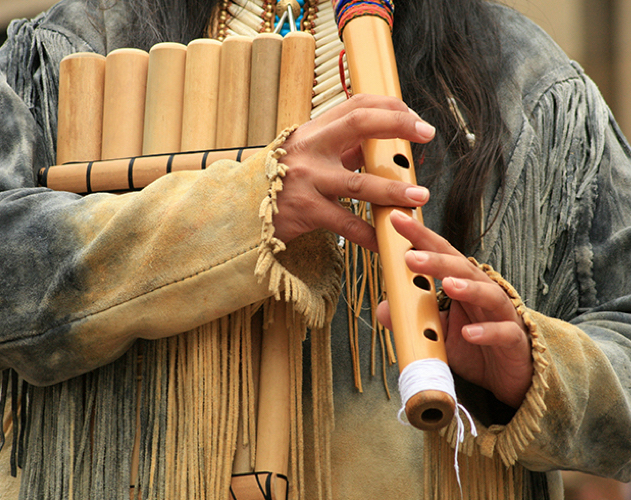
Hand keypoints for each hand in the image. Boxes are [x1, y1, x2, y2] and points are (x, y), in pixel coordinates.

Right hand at [273, 94, 436, 252]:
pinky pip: (345, 224)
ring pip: (359, 182)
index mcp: (312, 132)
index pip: (356, 105)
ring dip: (393, 189)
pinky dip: (369, 235)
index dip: (390, 107)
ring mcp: (306, 180)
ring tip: (419, 196)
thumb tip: (382, 141)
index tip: (415, 118)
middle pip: (359, 124)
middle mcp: (309, 150)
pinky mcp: (304, 211)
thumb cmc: (279, 182)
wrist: (238, 210)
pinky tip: (387, 242)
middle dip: (397, 125)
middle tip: (426, 133)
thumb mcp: (307, 156)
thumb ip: (340, 148)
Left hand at [375, 211, 532, 407]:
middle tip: (410, 256)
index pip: (441, 255)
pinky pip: (503, 333)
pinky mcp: (515, 341)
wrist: (508, 378)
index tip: (396, 219)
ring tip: (447, 285)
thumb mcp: (436, 332)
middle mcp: (484, 293)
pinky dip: (487, 332)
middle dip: (437, 260)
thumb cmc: (473, 346)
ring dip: (467, 288)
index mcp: (464, 284)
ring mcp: (503, 316)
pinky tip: (468, 332)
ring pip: (489, 295)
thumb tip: (383, 309)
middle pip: (463, 269)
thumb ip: (414, 318)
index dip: (420, 236)